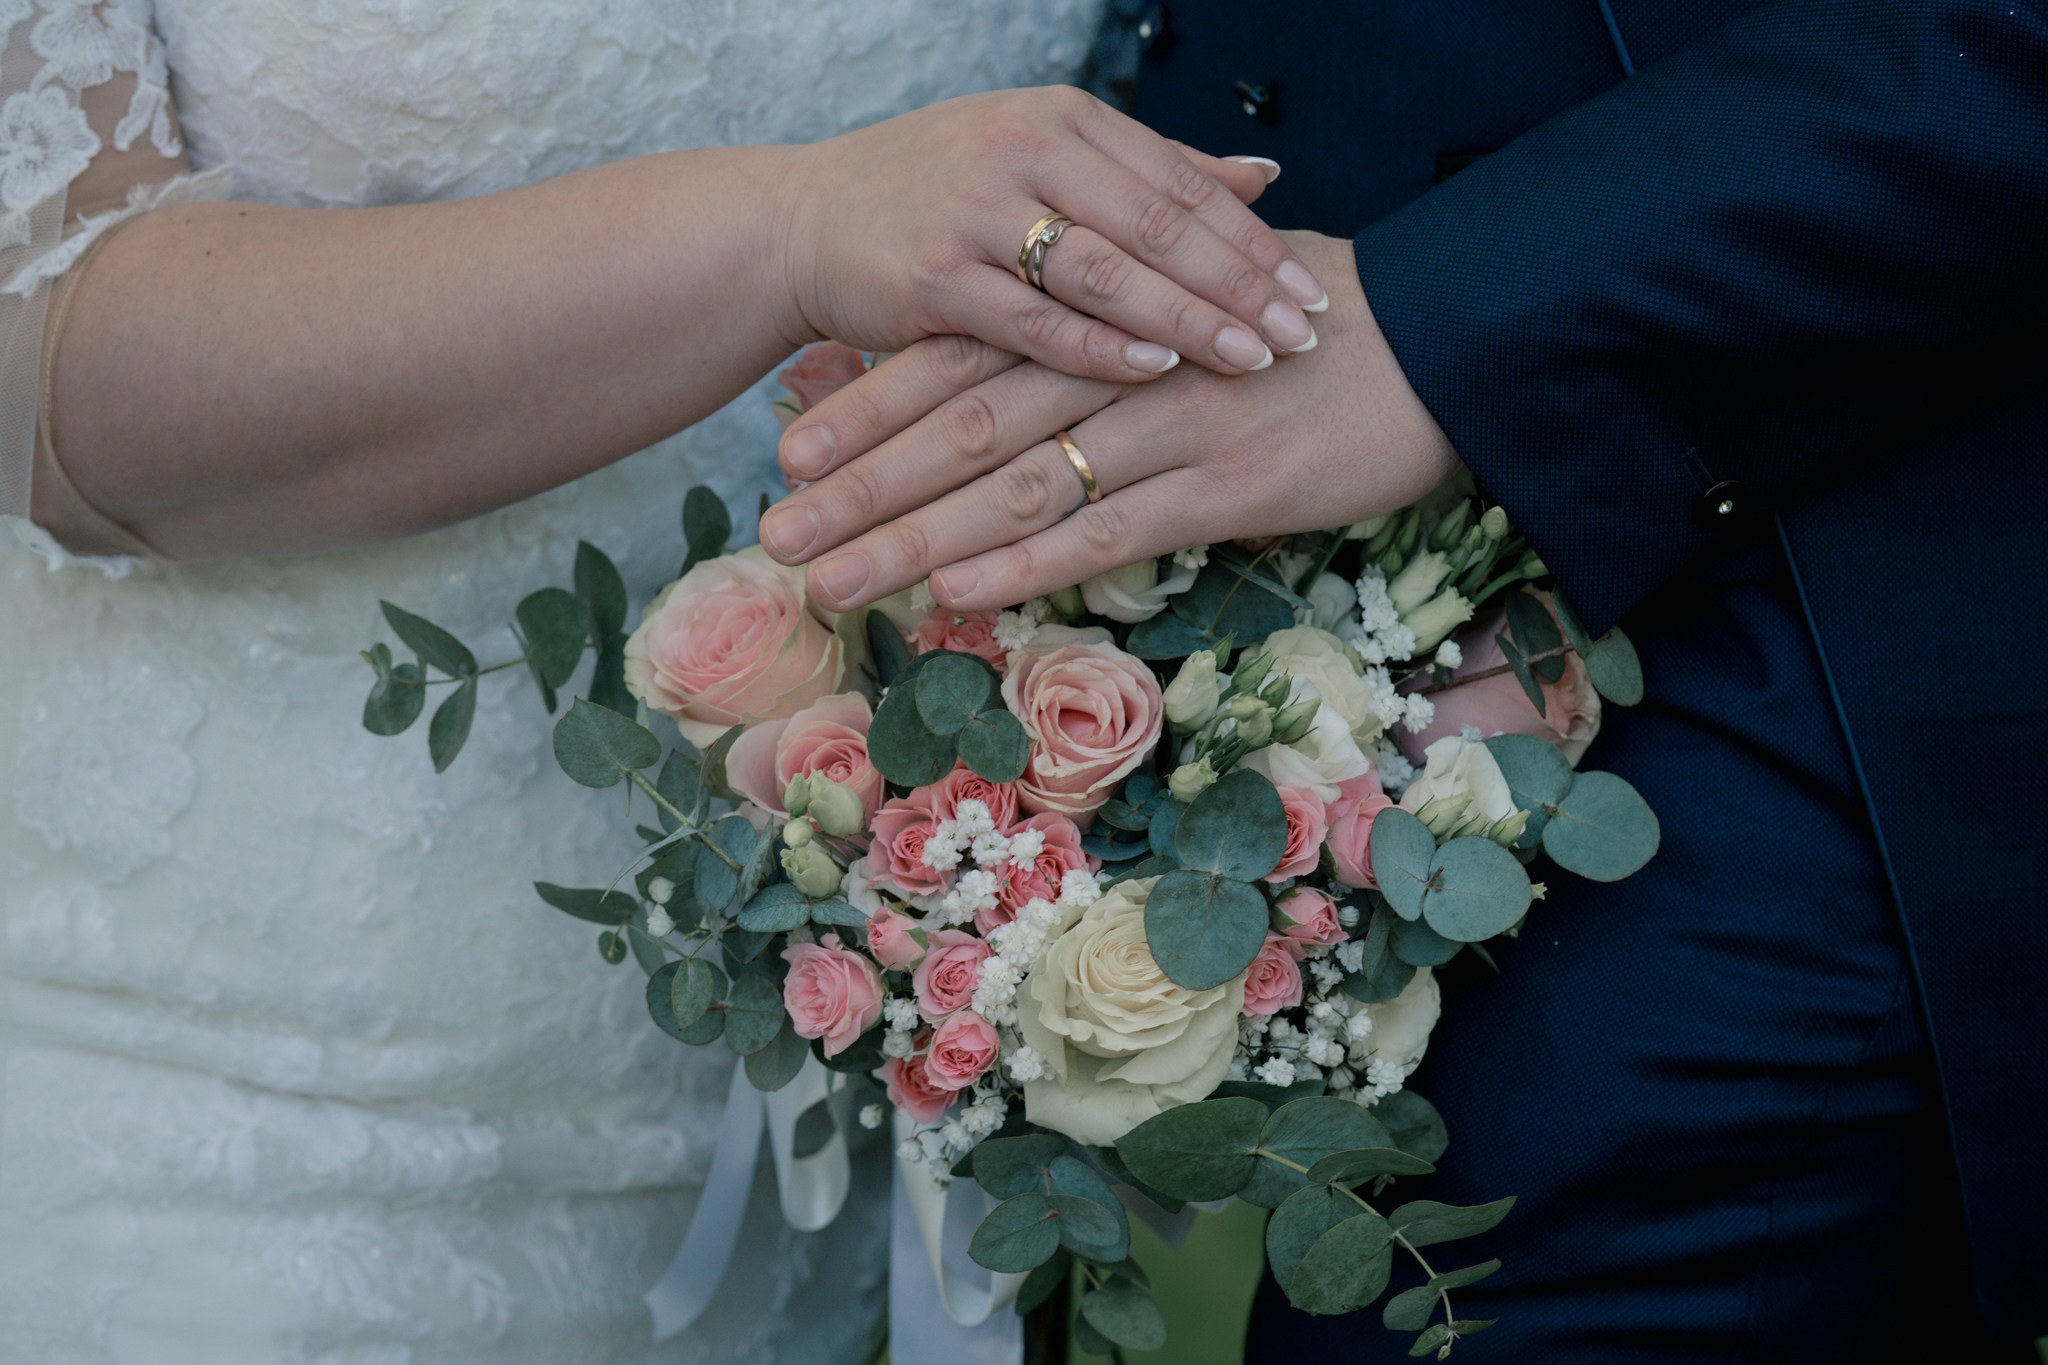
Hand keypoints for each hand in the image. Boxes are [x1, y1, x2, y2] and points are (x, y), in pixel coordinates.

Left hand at [758, 232, 1461, 611]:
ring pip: (1015, 483)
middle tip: (778, 534)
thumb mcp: (1200, 307)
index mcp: (1105, 315)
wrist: (1448, 338)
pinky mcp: (1228, 487)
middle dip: (862, 483)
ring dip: (912, 536)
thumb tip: (1030, 380)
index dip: (869, 403)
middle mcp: (1121, 362)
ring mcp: (1171, 423)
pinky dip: (1025, 560)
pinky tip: (954, 591)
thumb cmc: (1315, 325)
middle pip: (962, 424)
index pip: (961, 357)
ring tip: (831, 582)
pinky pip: (1106, 529)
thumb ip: (1110, 335)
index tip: (789, 449)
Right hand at [777, 87, 1329, 407]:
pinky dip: (1100, 348)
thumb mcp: (1043, 159)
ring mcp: (976, 212)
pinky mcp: (935, 278)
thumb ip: (1151, 173)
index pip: (1182, 182)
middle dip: (1241, 284)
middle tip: (1305, 334)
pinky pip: (1036, 322)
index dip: (1255, 240)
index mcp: (1063, 118)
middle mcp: (1024, 150)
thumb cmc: (934, 197)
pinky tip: (1158, 372)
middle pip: (1159, 224)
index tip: (1314, 291)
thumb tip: (1263, 180)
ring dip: (1188, 319)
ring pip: (1107, 271)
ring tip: (1254, 359)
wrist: (800, 223)